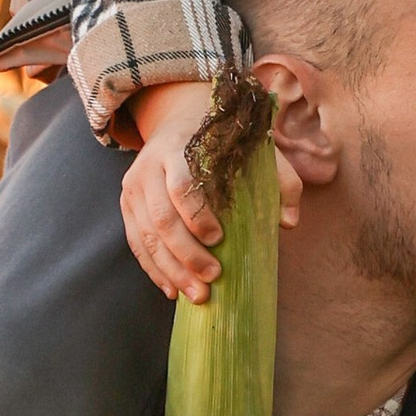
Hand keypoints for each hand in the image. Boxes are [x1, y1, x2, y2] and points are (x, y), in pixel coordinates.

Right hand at [123, 79, 302, 305]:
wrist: (178, 120)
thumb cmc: (223, 143)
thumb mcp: (256, 150)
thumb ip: (280, 181)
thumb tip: (289, 222)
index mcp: (178, 149)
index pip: (181, 186)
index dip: (197, 216)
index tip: (218, 239)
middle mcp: (148, 167)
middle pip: (161, 218)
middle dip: (186, 254)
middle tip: (212, 278)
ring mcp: (133, 188)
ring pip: (145, 237)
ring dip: (170, 270)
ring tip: (196, 295)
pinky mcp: (127, 206)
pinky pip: (136, 244)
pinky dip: (154, 270)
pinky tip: (173, 290)